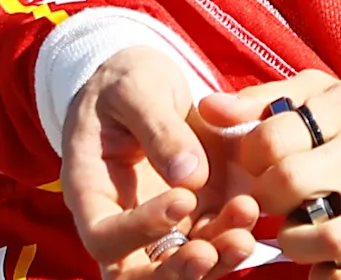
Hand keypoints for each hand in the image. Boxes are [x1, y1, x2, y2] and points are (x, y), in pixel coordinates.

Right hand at [60, 46, 230, 279]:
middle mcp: (120, 222)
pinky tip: (251, 216)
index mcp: (89, 191)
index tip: (182, 199)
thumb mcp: (135, 88)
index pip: (103, 236)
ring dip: (212, 261)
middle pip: (135, 275)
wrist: (148, 82)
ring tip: (243, 233)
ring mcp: (158, 229)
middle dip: (175, 272)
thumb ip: (158, 126)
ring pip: (178, 269)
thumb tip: (189, 176)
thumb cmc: (127, 81)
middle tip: (209, 251)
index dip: (139, 230)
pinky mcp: (192, 223)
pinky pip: (209, 248)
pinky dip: (230, 242)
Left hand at [190, 72, 340, 279]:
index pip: (270, 138)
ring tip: (296, 235)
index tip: (260, 168)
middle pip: (286, 186)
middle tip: (273, 205)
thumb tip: (207, 109)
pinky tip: (322, 264)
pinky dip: (324, 277)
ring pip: (318, 237)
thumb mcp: (326, 94)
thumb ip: (263, 100)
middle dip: (265, 204)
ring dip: (291, 245)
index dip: (251, 160)